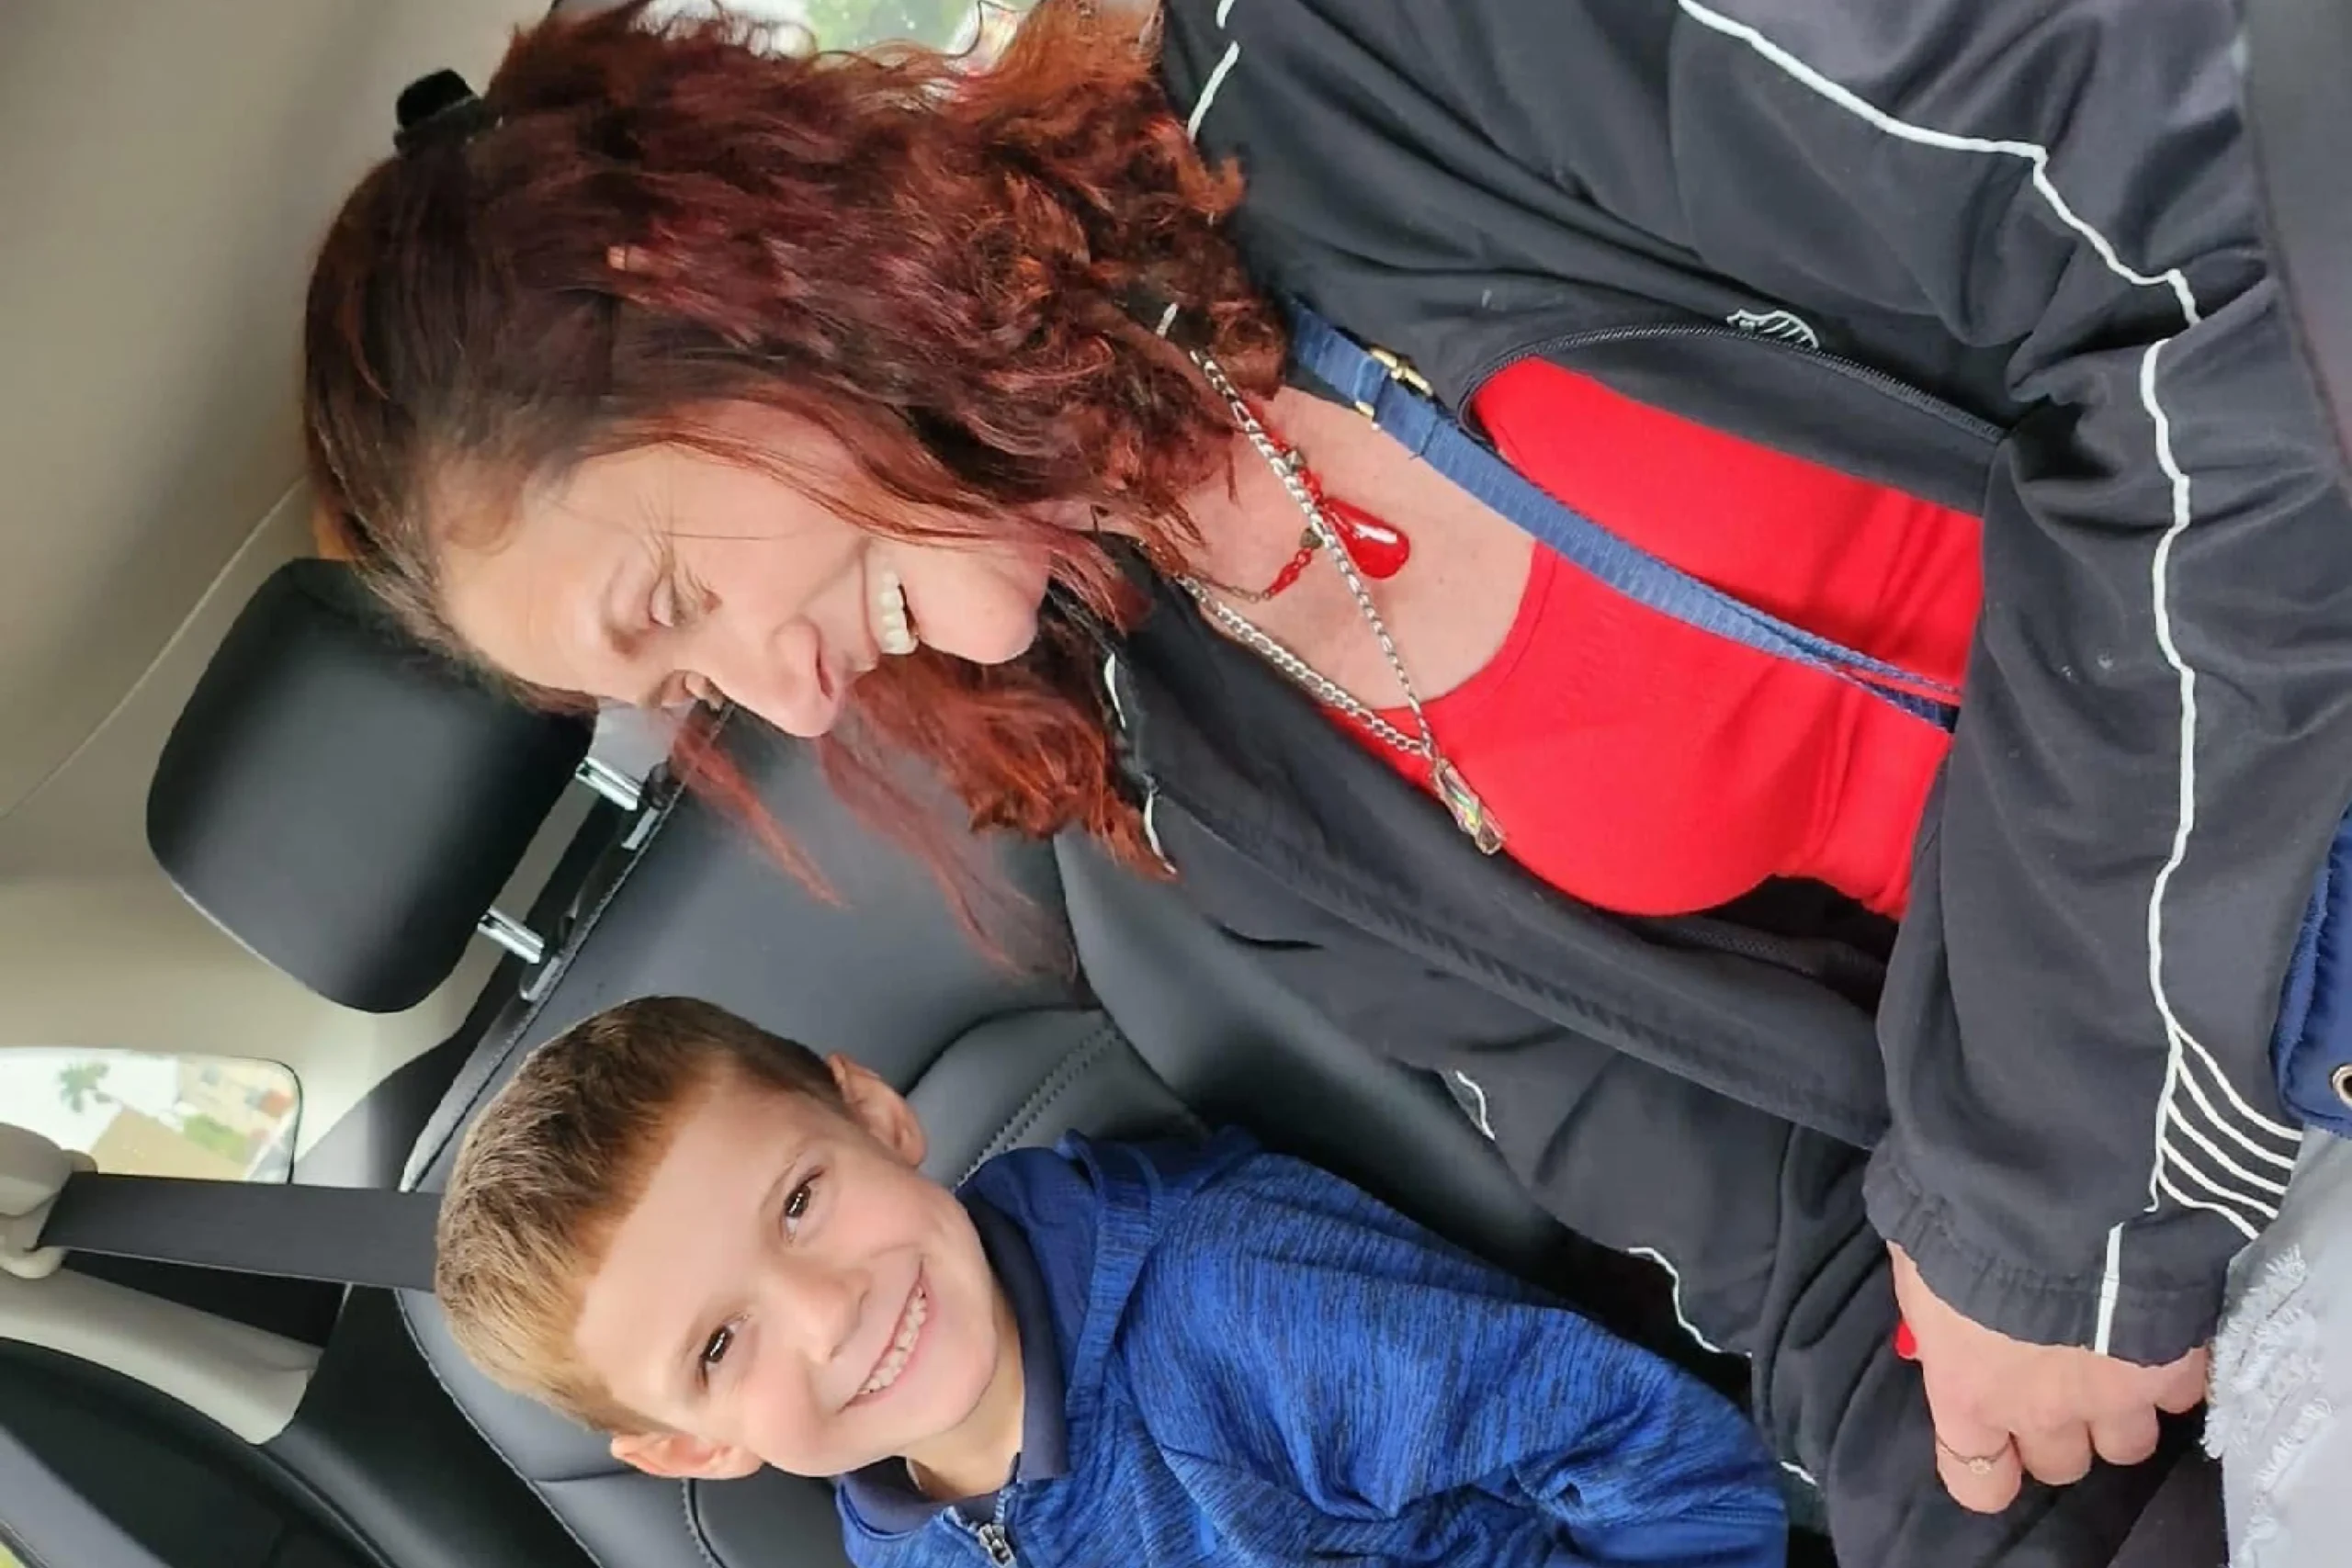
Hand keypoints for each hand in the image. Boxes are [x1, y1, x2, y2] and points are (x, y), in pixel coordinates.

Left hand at [1888, 1243, 2207, 1512]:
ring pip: (2130, 1443)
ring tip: (2113, 1363)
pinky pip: (2182, 1394)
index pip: (1978, 1480)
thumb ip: (1935, 1312)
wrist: (2053, 1184)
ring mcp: (2116, 1394)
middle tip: (2058, 1382)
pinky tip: (2161, 1336)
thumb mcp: (1919, 1261)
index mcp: (1969, 1391)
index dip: (1991, 1467)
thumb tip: (1942, 1323)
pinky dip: (2173, 1373)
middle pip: (2062, 1464)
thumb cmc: (1959, 1216)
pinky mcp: (2177, 1362)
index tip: (1997, 1441)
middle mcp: (2043, 1411)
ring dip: (2120, 1411)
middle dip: (2060, 1430)